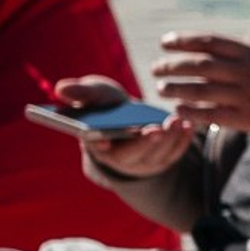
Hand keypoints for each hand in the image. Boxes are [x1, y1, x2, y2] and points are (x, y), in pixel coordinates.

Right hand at [52, 74, 195, 174]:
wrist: (129, 116)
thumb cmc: (107, 104)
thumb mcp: (95, 94)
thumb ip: (81, 92)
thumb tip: (61, 88)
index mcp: (96, 143)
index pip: (96, 147)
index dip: (99, 143)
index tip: (103, 139)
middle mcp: (119, 158)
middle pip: (131, 154)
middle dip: (143, 143)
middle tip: (155, 130)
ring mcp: (143, 162)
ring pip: (156, 156)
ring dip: (168, 140)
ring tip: (175, 121)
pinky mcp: (163, 160)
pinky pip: (174, 154)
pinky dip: (182, 141)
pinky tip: (187, 126)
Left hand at [149, 32, 249, 136]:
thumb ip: (245, 53)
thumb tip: (216, 48)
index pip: (209, 42)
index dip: (183, 40)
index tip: (165, 42)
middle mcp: (246, 72)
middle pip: (199, 65)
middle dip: (173, 66)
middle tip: (156, 69)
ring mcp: (246, 96)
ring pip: (200, 89)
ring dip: (176, 88)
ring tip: (161, 89)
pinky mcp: (248, 118)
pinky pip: (212, 114)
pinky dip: (192, 111)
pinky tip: (179, 110)